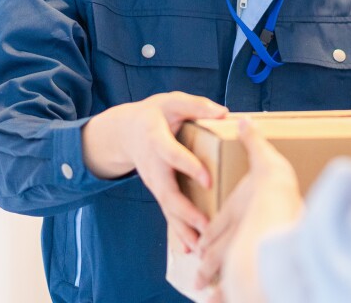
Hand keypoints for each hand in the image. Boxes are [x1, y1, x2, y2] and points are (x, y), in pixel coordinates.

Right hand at [81, 92, 227, 251]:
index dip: (188, 167)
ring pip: (167, 207)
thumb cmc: (155, 113)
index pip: (172, 155)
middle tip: (205, 225)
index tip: (207, 180)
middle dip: (186, 210)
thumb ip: (196, 105)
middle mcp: (152, 165)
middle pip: (167, 191)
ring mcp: (154, 181)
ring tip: (200, 247)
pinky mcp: (158, 191)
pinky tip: (189, 249)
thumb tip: (224, 112)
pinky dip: (178, 231)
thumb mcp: (171, 102)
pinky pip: (168, 212)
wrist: (126, 130)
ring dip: (183, 228)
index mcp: (155, 139)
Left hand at [207, 119, 304, 302]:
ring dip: (214, 283)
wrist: (282, 213)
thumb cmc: (275, 188)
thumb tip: (242, 121)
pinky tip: (220, 302)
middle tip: (199, 280)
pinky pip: (234, 288)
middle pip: (216, 253)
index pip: (216, 227)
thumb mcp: (265, 159)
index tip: (200, 246)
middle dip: (207, 265)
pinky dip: (227, 295)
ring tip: (206, 295)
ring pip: (222, 271)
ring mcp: (241, 253)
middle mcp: (235, 235)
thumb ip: (253, 143)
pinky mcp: (249, 268)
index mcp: (236, 212)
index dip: (207, 235)